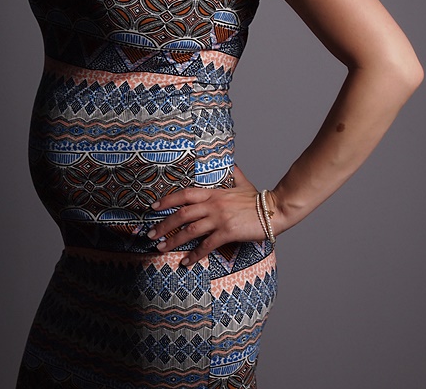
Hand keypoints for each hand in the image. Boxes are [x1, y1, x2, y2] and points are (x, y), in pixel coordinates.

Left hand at [147, 165, 263, 266]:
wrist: (274, 209)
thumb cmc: (259, 198)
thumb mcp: (243, 183)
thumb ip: (234, 174)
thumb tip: (232, 164)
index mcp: (214, 193)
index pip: (185, 194)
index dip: (168, 200)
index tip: (154, 206)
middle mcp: (213, 205)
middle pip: (182, 213)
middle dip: (164, 224)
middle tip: (151, 233)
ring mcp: (219, 218)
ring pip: (190, 230)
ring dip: (173, 240)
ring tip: (161, 248)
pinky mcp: (227, 232)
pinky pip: (206, 245)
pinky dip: (194, 254)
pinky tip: (186, 261)